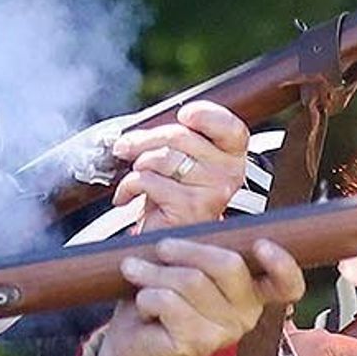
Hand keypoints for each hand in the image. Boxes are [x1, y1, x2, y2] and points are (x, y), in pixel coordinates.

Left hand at [92, 234, 306, 355]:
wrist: (132, 346)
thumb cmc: (159, 301)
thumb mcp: (184, 263)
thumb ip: (202, 239)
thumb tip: (210, 196)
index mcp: (251, 291)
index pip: (287, 284)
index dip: (282, 264)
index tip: (262, 245)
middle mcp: (246, 313)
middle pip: (229, 265)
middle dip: (187, 249)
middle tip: (160, 248)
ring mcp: (224, 332)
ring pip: (192, 281)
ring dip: (154, 272)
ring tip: (137, 272)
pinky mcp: (197, 344)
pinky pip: (169, 302)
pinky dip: (146, 296)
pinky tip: (144, 304)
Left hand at [116, 101, 258, 229]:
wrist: (166, 240)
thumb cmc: (171, 198)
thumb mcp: (178, 164)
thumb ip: (174, 141)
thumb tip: (136, 133)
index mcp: (231, 157)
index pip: (230, 128)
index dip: (208, 115)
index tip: (185, 115)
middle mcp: (229, 174)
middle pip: (181, 136)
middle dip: (144, 140)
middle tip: (125, 148)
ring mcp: (212, 192)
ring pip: (162, 157)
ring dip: (137, 165)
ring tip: (133, 178)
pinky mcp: (189, 208)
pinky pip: (148, 180)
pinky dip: (128, 186)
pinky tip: (126, 197)